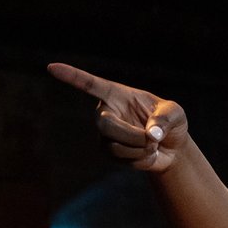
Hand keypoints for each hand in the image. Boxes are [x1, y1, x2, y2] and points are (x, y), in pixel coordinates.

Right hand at [47, 61, 188, 172]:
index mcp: (117, 95)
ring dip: (140, 148)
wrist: (172, 149)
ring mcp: (104, 134)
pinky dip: (141, 159)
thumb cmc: (171, 123)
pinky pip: (122, 159)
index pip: (90, 84)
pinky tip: (147, 153)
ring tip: (152, 144)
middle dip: (131, 135)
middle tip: (152, 138)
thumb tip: (152, 133)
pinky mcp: (108, 152)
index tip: (51, 67)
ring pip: (114, 145)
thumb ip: (166, 118)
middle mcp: (106, 112)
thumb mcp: (176, 114)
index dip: (71, 76)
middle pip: (104, 124)